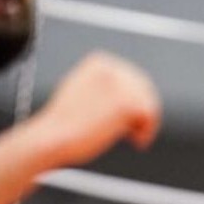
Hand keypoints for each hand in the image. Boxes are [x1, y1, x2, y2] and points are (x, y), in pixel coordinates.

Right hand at [37, 52, 161, 165]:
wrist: (53, 137)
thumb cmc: (62, 125)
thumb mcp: (82, 94)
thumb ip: (103, 89)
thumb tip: (130, 96)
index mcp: (99, 62)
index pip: (132, 78)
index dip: (135, 100)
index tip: (130, 119)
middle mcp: (112, 68)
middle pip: (144, 89)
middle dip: (142, 111)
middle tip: (136, 132)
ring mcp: (120, 84)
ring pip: (149, 103)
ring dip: (145, 122)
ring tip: (134, 138)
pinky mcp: (127, 103)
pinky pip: (151, 116)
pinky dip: (148, 131)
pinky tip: (137, 142)